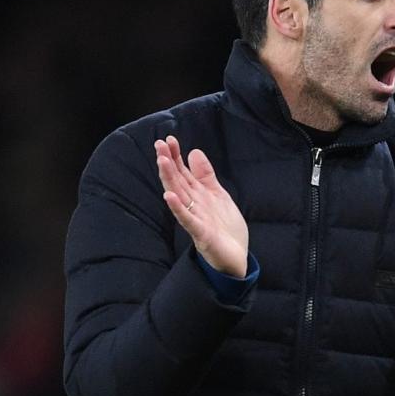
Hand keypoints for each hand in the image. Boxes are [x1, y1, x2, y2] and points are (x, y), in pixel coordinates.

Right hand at [155, 136, 248, 277]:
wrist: (236, 256)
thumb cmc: (224, 227)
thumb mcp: (217, 195)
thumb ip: (205, 176)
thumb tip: (193, 152)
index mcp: (197, 196)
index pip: (183, 172)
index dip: (176, 156)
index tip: (169, 139)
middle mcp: (192, 205)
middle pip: (177, 181)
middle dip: (168, 163)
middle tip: (159, 144)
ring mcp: (195, 219)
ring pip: (179, 196)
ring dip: (169, 179)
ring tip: (161, 162)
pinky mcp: (201, 234)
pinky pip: (187, 220)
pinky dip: (178, 208)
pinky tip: (169, 197)